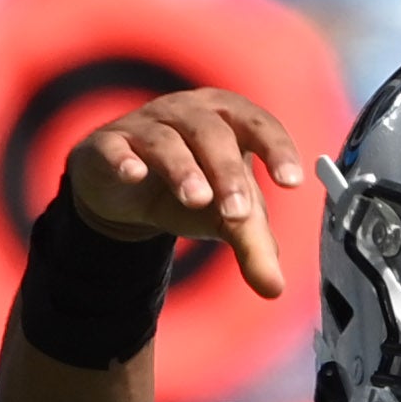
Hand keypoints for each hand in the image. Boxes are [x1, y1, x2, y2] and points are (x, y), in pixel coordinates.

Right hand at [67, 90, 305, 296]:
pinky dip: (124, 159)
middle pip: (213, 133)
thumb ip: (253, 246)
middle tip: (238, 213)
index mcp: (229, 120)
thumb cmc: (190, 188)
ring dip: (183, 169)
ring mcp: (146, 126)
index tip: (291, 182)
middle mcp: (189, 113)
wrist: (126, 190)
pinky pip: (115, 148)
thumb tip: (273, 288)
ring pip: (167, 141)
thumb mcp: (225, 216)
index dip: (277, 148)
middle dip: (227, 173)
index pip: (259, 125)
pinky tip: (133, 174)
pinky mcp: (108, 145)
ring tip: (197, 200)